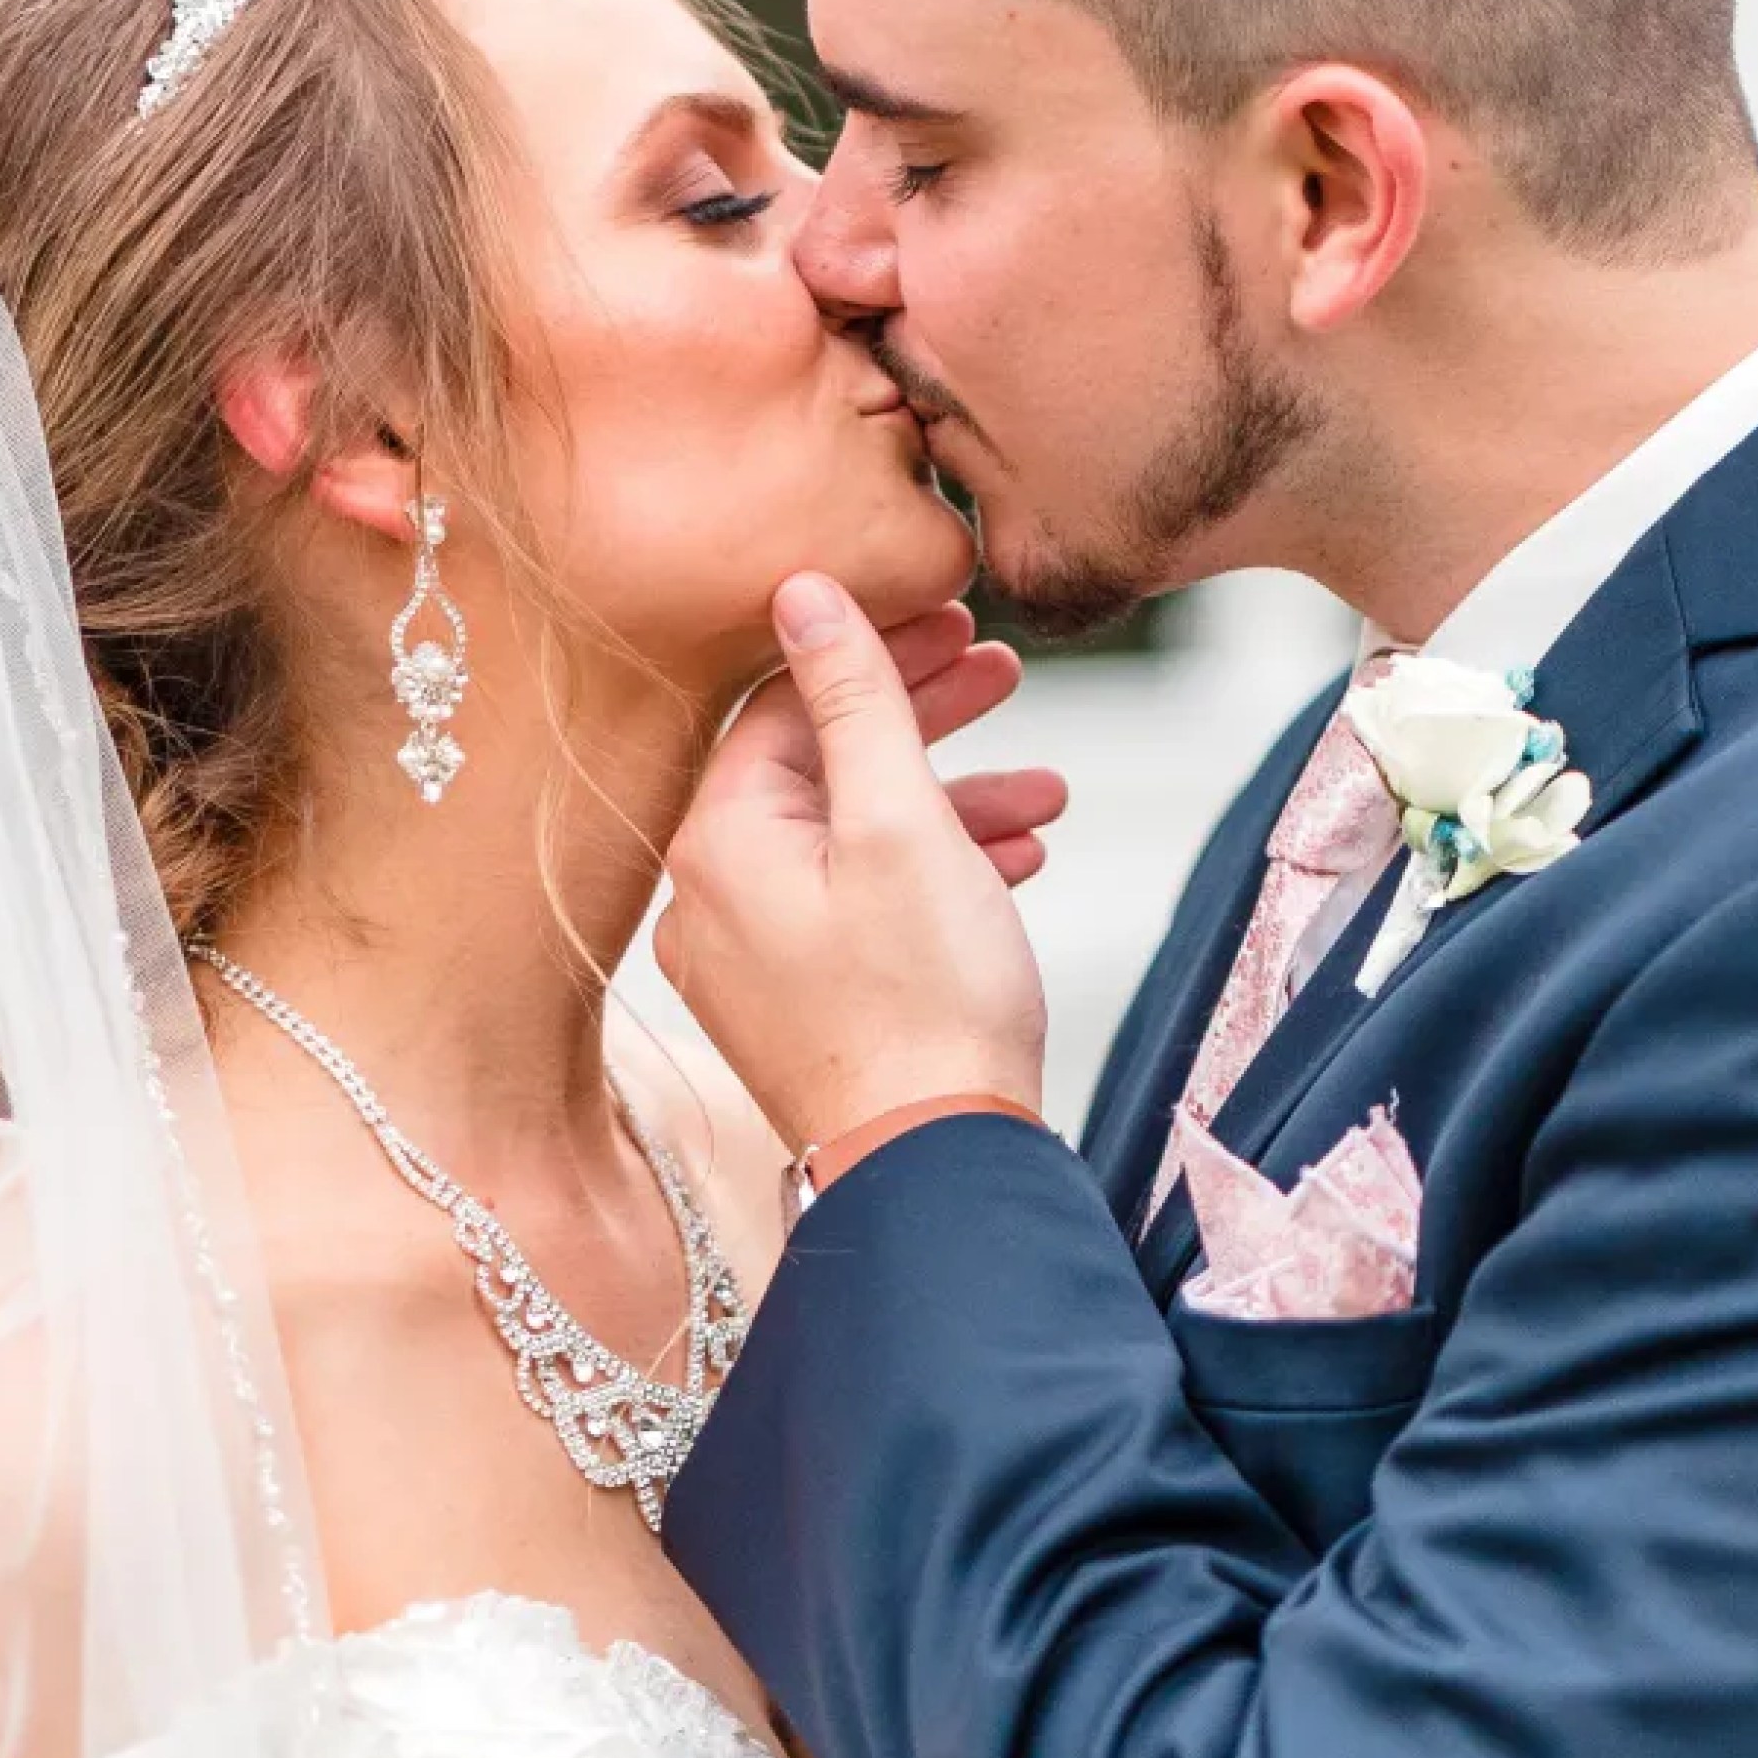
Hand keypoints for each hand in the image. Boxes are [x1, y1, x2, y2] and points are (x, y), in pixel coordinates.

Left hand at [656, 575, 1065, 1152]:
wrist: (936, 1168)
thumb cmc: (926, 1001)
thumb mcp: (901, 820)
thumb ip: (854, 697)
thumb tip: (803, 588)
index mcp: (717, 841)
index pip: (787, 705)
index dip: (879, 654)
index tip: (963, 624)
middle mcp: (711, 896)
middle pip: (818, 765)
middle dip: (922, 720)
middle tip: (1006, 676)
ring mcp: (749, 957)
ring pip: (850, 837)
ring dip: (949, 802)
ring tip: (1046, 794)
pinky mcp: (795, 1001)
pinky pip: (856, 903)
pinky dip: (931, 872)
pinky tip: (1013, 864)